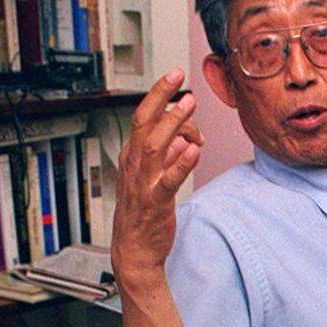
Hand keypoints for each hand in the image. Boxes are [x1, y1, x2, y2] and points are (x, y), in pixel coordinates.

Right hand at [111, 68, 203, 285]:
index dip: (159, 95)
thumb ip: (169, 155)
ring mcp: (143, 183)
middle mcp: (134, 165)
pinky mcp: (155, 203)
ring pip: (154, 145)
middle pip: (143, 122)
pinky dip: (180, 163)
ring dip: (172, 122)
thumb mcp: (154, 177)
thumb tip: (187, 137)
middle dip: (160, 96)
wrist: (135, 251)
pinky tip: (194, 148)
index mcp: (132, 156)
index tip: (175, 76)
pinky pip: (168, 179)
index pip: (143, 117)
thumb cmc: (144, 213)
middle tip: (178, 75)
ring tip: (189, 103)